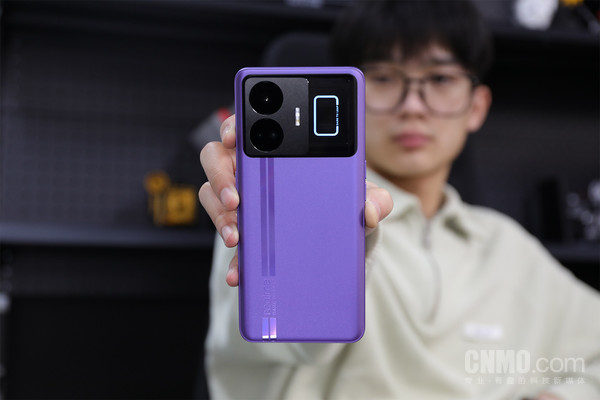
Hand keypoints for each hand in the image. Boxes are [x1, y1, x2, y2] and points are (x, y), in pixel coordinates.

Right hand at [199, 115, 392, 286]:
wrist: (342, 249)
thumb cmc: (344, 210)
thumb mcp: (362, 201)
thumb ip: (373, 200)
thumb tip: (370, 210)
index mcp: (279, 152)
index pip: (249, 129)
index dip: (234, 128)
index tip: (234, 137)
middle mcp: (255, 172)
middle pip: (217, 160)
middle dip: (220, 177)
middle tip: (237, 198)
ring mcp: (245, 202)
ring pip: (213, 198)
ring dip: (220, 216)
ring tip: (236, 236)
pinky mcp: (244, 232)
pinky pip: (228, 238)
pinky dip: (232, 257)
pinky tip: (239, 271)